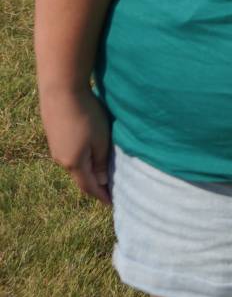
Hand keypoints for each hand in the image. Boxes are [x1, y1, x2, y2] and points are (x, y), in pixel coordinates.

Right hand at [39, 86, 111, 203]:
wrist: (61, 92)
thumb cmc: (86, 115)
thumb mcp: (100, 140)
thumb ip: (101, 161)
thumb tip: (102, 180)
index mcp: (74, 163)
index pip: (90, 186)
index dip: (101, 195)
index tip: (112, 203)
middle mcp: (62, 159)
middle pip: (81, 178)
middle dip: (95, 186)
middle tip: (108, 192)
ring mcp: (56, 148)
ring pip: (75, 166)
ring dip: (88, 173)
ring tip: (101, 176)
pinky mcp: (55, 137)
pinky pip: (71, 155)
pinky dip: (82, 161)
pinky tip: (89, 157)